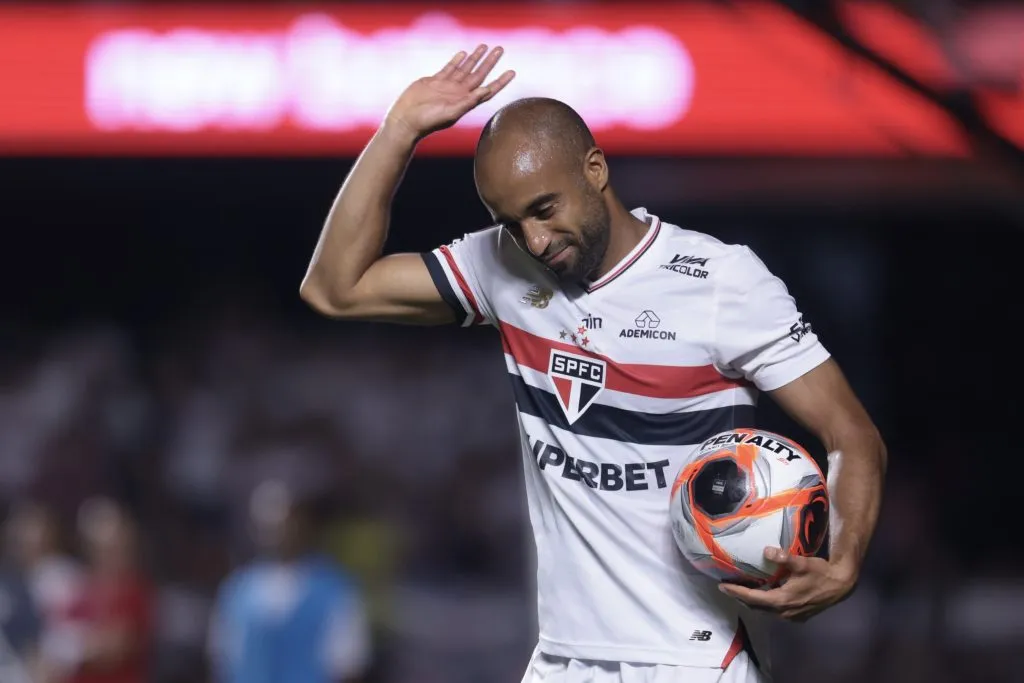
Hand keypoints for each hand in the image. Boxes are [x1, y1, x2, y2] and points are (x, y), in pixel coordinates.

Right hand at [385, 44, 514, 140]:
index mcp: (466, 102)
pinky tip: (464, 54)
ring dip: (475, 58)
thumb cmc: (428, 121)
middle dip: (490, 62)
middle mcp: (459, 93)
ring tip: (485, 46)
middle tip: (500, 49)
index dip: (501, 81)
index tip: (512, 71)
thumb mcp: (450, 113)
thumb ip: (468, 102)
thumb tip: (486, 91)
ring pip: (465, 68)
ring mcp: (447, 86)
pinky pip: (449, 68)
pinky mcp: (434, 81)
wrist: (406, 119)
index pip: (488, 89)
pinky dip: (457, 61)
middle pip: (479, 75)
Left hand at [718, 547, 857, 621]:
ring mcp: (791, 615)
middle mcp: (784, 612)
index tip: (722, 587)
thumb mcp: (801, 563)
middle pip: (756, 606)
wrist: (841, 585)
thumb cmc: (820, 573)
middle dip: (741, 596)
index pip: (752, 598)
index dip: (736, 592)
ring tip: (742, 589)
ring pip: (766, 609)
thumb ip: (783, 558)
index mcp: (781, 600)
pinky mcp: (798, 615)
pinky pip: (775, 610)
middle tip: (728, 587)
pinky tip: (764, 592)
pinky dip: (765, 602)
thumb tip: (766, 551)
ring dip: (753, 600)